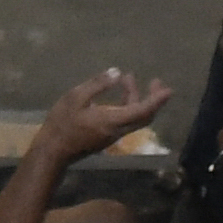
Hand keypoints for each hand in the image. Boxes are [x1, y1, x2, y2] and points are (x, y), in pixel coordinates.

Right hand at [41, 67, 174, 155]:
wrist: (54, 151)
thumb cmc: (63, 123)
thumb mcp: (75, 97)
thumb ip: (97, 84)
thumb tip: (117, 72)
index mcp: (113, 120)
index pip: (143, 110)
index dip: (157, 100)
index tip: (168, 89)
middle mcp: (118, 130)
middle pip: (144, 116)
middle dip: (154, 99)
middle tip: (156, 81)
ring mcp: (114, 135)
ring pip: (135, 118)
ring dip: (137, 99)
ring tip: (127, 79)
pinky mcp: (107, 136)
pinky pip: (126, 121)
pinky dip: (128, 105)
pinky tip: (118, 95)